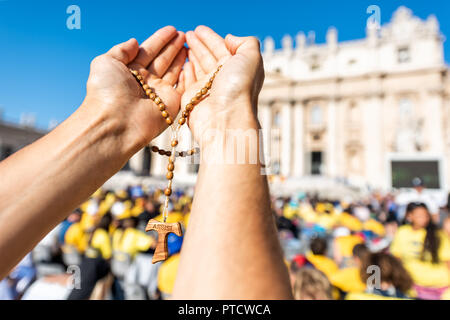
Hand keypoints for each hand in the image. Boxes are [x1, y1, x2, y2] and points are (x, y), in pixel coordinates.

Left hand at [85, 26, 185, 150]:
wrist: (116, 122)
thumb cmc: (107, 92)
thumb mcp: (106, 62)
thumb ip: (121, 50)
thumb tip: (135, 42)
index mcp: (129, 72)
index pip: (147, 52)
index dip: (159, 40)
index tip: (171, 30)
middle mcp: (144, 83)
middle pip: (162, 60)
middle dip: (172, 47)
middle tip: (184, 35)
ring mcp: (158, 94)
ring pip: (173, 72)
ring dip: (181, 58)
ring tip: (189, 44)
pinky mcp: (171, 105)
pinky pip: (182, 87)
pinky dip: (187, 75)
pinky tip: (192, 62)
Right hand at [181, 26, 264, 145]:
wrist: (225, 119)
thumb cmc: (239, 89)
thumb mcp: (251, 58)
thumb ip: (246, 42)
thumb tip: (229, 38)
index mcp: (235, 68)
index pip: (221, 48)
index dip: (210, 38)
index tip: (199, 29)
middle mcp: (221, 78)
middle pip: (208, 56)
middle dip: (198, 44)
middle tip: (187, 33)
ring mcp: (206, 89)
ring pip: (197, 68)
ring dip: (191, 55)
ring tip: (182, 44)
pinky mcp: (191, 98)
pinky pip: (187, 81)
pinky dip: (185, 72)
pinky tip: (183, 64)